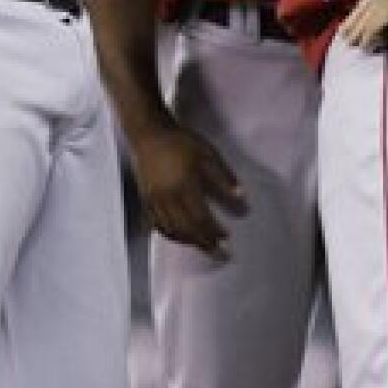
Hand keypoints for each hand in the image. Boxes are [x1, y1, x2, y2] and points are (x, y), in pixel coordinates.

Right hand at [133, 122, 246, 254]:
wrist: (149, 133)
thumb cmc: (181, 142)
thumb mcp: (208, 154)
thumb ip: (225, 177)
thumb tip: (242, 197)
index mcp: (185, 187)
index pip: (202, 218)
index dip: (214, 231)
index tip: (227, 238)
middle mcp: (168, 198)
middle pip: (187, 229)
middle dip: (204, 243)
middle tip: (218, 253)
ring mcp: (154, 201)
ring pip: (172, 230)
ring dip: (188, 241)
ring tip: (202, 246)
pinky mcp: (146, 200)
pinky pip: (157, 224)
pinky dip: (170, 234)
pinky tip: (179, 236)